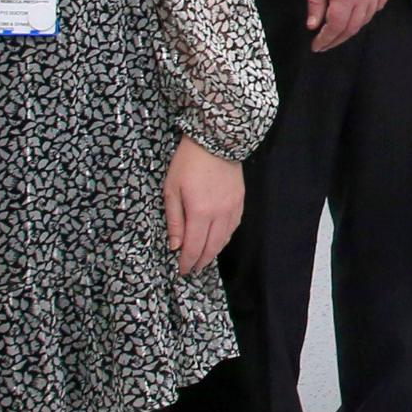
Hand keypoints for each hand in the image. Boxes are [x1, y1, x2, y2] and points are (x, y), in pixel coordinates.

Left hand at [161, 137, 241, 275]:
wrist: (216, 141)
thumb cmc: (187, 163)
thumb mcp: (171, 189)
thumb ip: (174, 220)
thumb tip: (174, 245)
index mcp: (200, 212)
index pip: (194, 247)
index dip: (187, 261)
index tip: (181, 270)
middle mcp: (219, 215)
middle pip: (211, 247)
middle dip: (200, 261)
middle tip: (191, 270)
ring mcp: (232, 209)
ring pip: (224, 240)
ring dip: (213, 253)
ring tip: (203, 259)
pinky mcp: (240, 202)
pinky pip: (233, 227)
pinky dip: (224, 239)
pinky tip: (217, 241)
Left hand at [303, 0, 391, 52]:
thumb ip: (315, 1)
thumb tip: (314, 26)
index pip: (337, 25)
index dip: (326, 39)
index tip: (316, 46)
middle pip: (354, 26)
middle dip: (338, 38)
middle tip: (325, 43)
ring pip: (367, 17)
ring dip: (353, 27)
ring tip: (339, 30)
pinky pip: (378, 5)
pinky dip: (367, 13)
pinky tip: (357, 13)